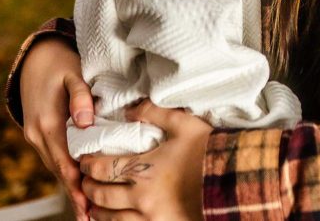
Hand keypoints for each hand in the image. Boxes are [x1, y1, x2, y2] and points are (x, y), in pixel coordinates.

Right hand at [19, 37, 94, 220]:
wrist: (35, 57)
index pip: (63, 161)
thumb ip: (80, 96)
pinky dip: (65, 173)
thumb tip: (87, 122)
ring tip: (87, 212)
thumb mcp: (72, 74)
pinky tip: (77, 186)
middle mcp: (37, 134)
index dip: (76, 184)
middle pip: (59, 171)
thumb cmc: (60, 63)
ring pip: (55, 167)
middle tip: (90, 218)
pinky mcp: (39, 134)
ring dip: (70, 187)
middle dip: (74, 195)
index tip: (87, 203)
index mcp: (47, 123)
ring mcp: (35, 136)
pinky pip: (53, 158)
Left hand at [80, 101, 211, 220]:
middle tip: (84, 180)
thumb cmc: (209, 152)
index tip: (83, 160)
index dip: (87, 164)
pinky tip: (114, 219)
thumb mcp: (184, 124)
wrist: (235, 181)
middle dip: (88, 187)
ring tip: (94, 202)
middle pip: (101, 195)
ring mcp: (151, 219)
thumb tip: (129, 110)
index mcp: (144, 171)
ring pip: (111, 219)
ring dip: (98, 209)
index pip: (102, 168)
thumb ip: (154, 112)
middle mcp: (142, 199)